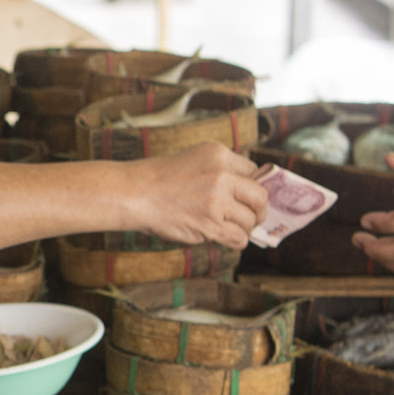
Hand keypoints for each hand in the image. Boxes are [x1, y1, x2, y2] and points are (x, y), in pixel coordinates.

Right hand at [126, 142, 269, 248]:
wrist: (134, 194)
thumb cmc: (158, 179)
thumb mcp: (193, 159)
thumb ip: (219, 170)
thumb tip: (244, 191)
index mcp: (218, 153)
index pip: (252, 170)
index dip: (250, 186)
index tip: (245, 197)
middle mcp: (222, 175)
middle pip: (260, 196)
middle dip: (260, 209)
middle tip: (254, 216)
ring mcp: (217, 201)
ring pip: (250, 220)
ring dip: (245, 227)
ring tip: (234, 229)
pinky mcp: (210, 225)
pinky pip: (238, 237)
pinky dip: (238, 241)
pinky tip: (231, 239)